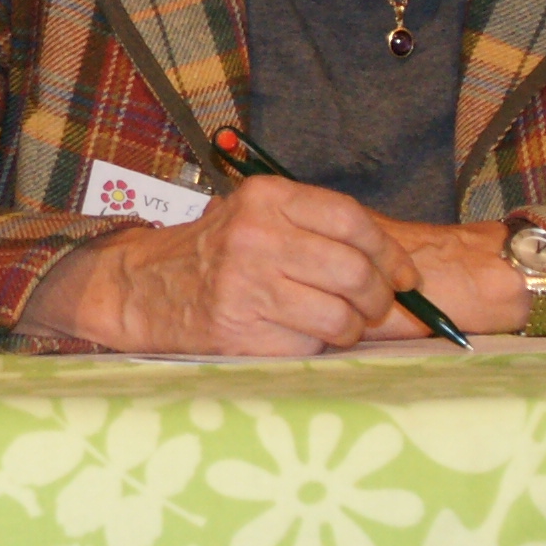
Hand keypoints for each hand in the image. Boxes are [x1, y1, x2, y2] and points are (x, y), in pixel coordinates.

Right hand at [52, 175, 424, 355]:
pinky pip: (308, 345)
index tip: (404, 275)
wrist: (141, 288)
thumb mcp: (255, 217)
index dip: (389, 253)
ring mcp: (246, 285)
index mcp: (265, 198)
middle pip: (353, 271)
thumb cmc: (213, 254)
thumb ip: (315, 230)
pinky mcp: (239, 330)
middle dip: (379, 297)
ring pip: (339, 315)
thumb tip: (397, 269)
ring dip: (351, 328)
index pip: (351, 220)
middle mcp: (256, 236)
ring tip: (339, 326)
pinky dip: (315, 346)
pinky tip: (298, 335)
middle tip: (377, 307)